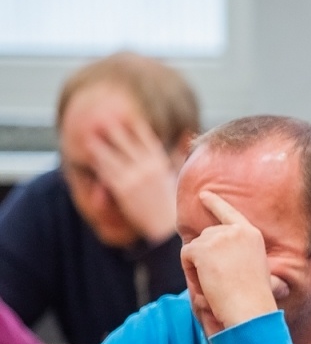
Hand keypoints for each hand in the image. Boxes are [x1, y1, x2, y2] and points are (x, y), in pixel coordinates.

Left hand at [86, 116, 179, 243]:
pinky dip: (99, 163)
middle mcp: (147, 167)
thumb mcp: (179, 175)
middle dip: (115, 130)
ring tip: (90, 136)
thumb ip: (179, 154)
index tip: (128, 117)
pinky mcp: (123, 189)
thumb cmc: (174, 202)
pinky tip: (92, 157)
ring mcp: (134, 177)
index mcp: (161, 163)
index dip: (136, 127)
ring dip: (101, 145)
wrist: (167, 226)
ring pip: (113, 156)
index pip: (147, 139)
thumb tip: (186, 135)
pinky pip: (108, 173)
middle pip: (127, 143)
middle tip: (103, 118)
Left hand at [181, 192, 280, 336]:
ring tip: (215, 285)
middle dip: (205, 256)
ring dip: (198, 267)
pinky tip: (207, 283)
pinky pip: (186, 256)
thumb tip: (216, 251)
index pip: (229, 213)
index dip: (215, 203)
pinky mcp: (202, 248)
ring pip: (195, 247)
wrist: (250, 308)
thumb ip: (238, 253)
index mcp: (252, 235)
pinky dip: (191, 272)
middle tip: (217, 281)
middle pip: (207, 236)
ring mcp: (218, 237)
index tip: (203, 195)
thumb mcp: (254, 267)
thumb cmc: (253, 298)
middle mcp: (235, 231)